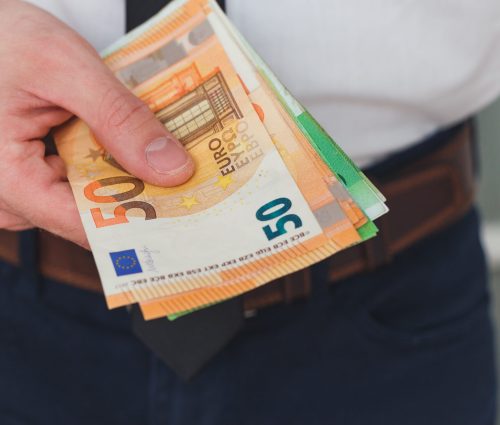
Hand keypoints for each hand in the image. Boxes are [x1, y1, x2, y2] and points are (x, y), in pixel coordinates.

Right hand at [0, 0, 193, 246]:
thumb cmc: (1, 39)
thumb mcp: (64, 68)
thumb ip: (119, 119)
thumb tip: (173, 170)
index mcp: (8, 181)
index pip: (88, 226)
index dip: (143, 221)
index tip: (189, 211)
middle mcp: (12, 198)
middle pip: (93, 214)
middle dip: (142, 194)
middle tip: (191, 178)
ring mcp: (22, 189)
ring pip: (89, 199)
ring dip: (128, 177)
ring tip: (167, 158)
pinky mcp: (33, 176)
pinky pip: (79, 183)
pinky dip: (109, 166)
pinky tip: (134, 148)